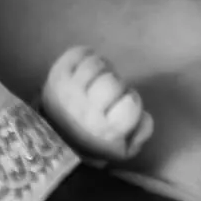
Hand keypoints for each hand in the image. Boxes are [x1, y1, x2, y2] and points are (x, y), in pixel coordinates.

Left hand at [39, 47, 152, 162]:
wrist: (55, 137)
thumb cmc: (95, 141)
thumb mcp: (125, 147)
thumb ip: (142, 130)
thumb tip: (144, 113)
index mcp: (107, 130)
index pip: (130, 104)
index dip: (131, 101)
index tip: (125, 104)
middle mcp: (87, 110)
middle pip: (112, 82)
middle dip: (117, 84)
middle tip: (111, 91)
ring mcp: (70, 91)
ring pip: (96, 64)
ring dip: (103, 68)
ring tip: (99, 77)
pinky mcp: (57, 76)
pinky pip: (77, 53)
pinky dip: (86, 54)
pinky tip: (88, 64)